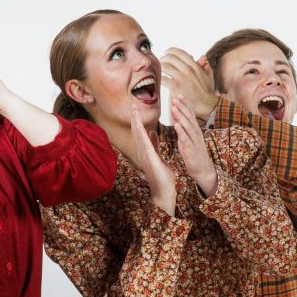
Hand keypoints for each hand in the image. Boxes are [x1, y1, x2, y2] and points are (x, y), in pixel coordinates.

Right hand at [129, 99, 178, 215]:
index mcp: (145, 151)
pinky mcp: (150, 160)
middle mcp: (142, 153)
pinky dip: (143, 135)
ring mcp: (145, 156)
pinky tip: (142, 127)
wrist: (164, 190)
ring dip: (136, 124)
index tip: (136, 109)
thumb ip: (154, 144)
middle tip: (132, 106)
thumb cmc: (162, 175)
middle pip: (137, 133)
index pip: (140, 133)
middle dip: (134, 119)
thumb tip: (152, 132)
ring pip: (139, 137)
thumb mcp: (158, 155)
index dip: (138, 121)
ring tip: (134, 112)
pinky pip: (146, 145)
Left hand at [161, 48, 218, 124]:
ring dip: (160, 67)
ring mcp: (181, 78)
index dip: (171, 51)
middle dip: (164, 58)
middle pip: (170, 58)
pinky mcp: (175, 87)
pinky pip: (163, 78)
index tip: (167, 52)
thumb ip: (206, 66)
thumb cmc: (207, 93)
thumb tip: (204, 57)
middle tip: (161, 61)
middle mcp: (188, 70)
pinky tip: (160, 80)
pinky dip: (160, 79)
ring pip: (165, 66)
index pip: (180, 53)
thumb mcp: (209, 77)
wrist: (207, 106)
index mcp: (195, 66)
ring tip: (159, 70)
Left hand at [171, 95, 221, 194]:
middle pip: (189, 118)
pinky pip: (186, 139)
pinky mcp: (191, 149)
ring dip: (180, 116)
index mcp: (195, 130)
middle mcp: (196, 133)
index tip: (179, 95)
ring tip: (174, 108)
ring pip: (187, 126)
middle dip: (182, 107)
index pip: (190, 115)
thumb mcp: (188, 140)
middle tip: (175, 98)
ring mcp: (194, 141)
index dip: (185, 105)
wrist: (203, 170)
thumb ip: (183, 130)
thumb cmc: (194, 154)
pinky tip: (176, 125)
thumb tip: (177, 121)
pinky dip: (181, 131)